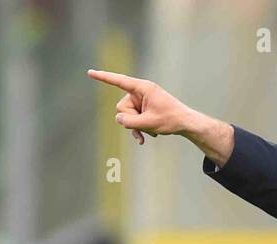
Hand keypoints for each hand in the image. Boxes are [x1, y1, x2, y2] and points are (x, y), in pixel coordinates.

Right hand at [87, 69, 233, 162]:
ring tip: (152, 132)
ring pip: (128, 115)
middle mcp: (141, 91)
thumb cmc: (171, 120)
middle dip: (132, 120)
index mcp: (142, 88)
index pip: (119, 81)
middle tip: (147, 127)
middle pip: (122, 107)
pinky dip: (140, 128)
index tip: (90, 72)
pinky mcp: (145, 108)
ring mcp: (143, 100)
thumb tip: (119, 119)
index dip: (103, 78)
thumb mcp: (148, 123)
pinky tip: (149, 137)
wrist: (186, 123)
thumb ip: (129, 122)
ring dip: (138, 126)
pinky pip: (134, 118)